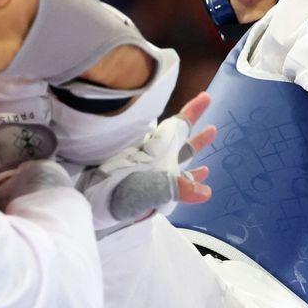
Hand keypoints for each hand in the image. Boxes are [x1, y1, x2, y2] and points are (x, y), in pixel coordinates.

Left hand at [77, 92, 217, 232]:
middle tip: (209, 109)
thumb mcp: (146, 189)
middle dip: (194, 126)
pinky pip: (177, 179)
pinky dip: (190, 176)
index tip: (206, 96)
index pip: (176, 125)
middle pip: (179, 137)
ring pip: (180, 156)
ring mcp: (154, 172)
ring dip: (195, 147)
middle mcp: (155, 157)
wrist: (96, 211)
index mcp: (152, 149)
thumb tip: (207, 191)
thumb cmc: (116, 193)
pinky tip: (203, 174)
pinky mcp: (154, 188)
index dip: (191, 111)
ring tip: (212, 132)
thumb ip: (175, 188)